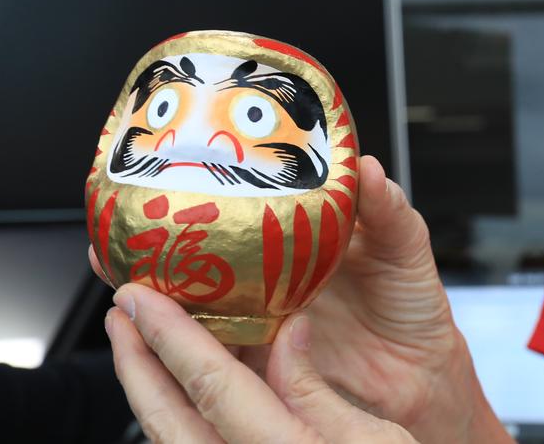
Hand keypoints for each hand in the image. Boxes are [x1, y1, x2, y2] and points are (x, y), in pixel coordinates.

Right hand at [91, 155, 507, 443]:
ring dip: (157, 283)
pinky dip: (179, 338)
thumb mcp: (406, 249)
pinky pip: (212, 346)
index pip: (248, 201)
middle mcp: (274, 270)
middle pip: (206, 245)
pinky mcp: (261, 359)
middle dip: (161, 232)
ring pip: (196, 295)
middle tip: (126, 219)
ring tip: (122, 266)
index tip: (171, 170)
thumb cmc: (414, 306)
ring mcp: (262, 314)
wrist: (421, 376)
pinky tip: (155, 327)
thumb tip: (369, 167)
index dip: (210, 186)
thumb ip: (388, 211)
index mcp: (305, 232)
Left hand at [106, 282, 415, 442]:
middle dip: (136, 362)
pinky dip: (175, 425)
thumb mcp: (380, 439)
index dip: (170, 337)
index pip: (209, 386)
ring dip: (149, 394)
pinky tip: (180, 401)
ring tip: (143, 349)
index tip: (142, 298)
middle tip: (122, 313)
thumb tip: (288, 333)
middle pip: (165, 419)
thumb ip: (319, 392)